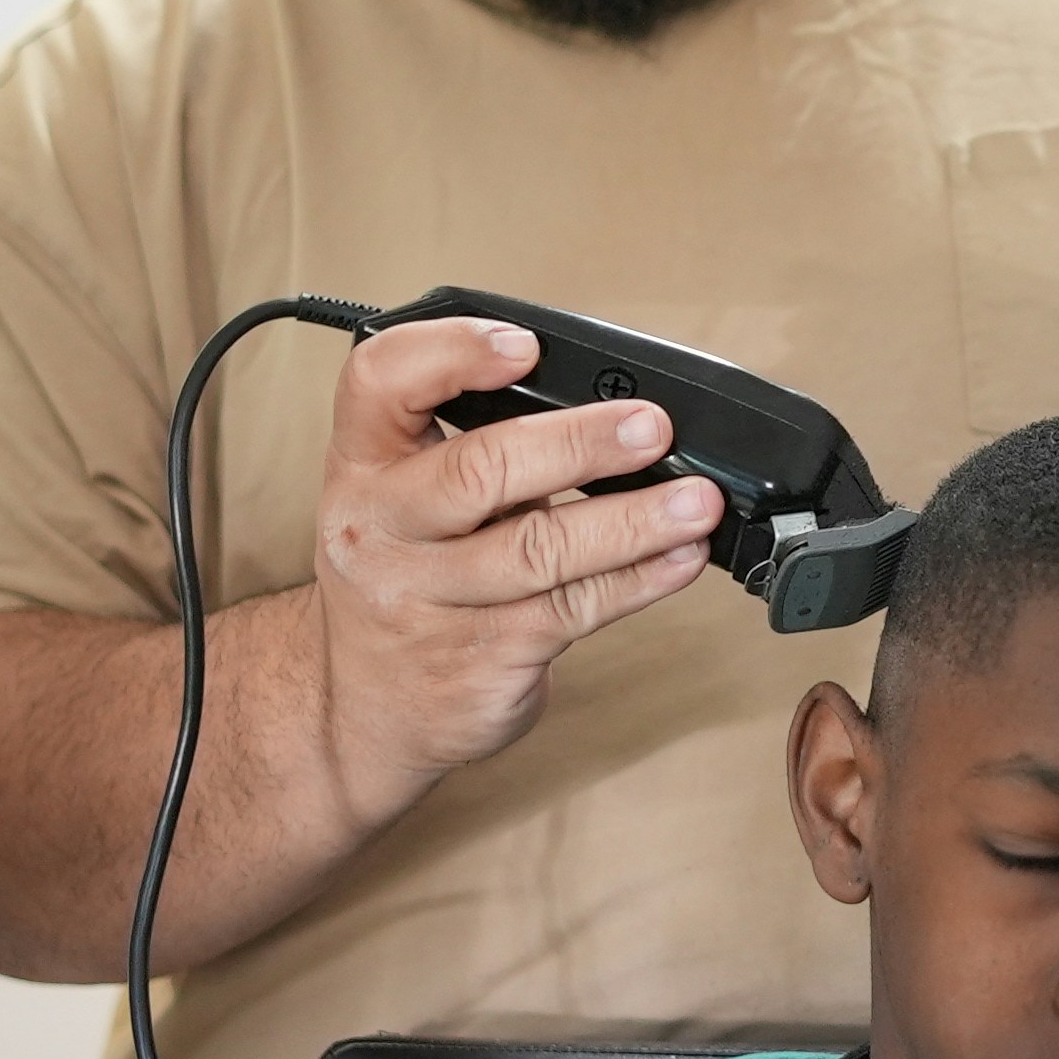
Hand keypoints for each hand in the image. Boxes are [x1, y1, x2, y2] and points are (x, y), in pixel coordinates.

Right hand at [308, 315, 719, 818]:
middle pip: (479, 469)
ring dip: (633, 520)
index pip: (381, 381)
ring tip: (697, 501)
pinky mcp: (481, 660)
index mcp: (362, 466)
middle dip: (579, 443)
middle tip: (651, 427)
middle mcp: (381, 529)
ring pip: (540, 550)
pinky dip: (640, 579)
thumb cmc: (405, 580)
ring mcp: (428, 601)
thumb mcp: (402, 502)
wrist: (365, 711)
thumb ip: (475, 450)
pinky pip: (574, 609)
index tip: (526, 347)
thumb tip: (612, 413)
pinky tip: (680, 558)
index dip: (452, 352)